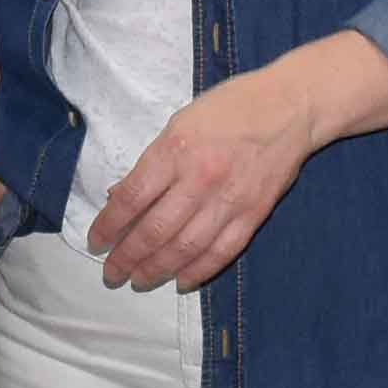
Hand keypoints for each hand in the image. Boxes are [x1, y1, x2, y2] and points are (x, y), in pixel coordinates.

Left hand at [86, 66, 330, 290]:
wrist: (290, 107)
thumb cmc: (231, 108)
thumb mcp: (180, 122)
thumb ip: (151, 162)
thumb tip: (120, 196)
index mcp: (175, 150)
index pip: (132, 198)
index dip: (109, 226)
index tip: (96, 242)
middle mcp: (200, 178)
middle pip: (155, 230)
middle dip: (128, 257)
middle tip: (111, 273)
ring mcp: (229, 199)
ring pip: (186, 247)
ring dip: (157, 269)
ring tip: (139, 281)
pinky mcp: (254, 214)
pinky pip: (222, 251)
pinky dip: (199, 270)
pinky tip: (181, 280)